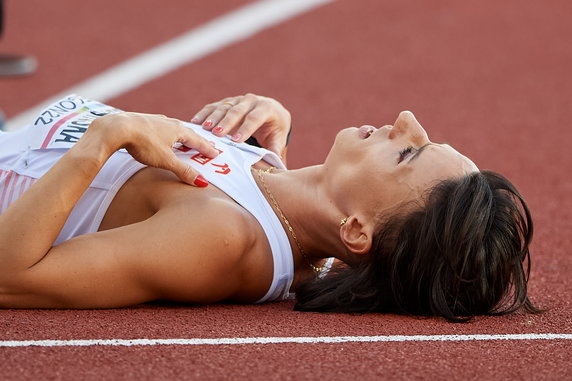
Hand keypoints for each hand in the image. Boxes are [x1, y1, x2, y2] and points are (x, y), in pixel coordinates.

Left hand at [90, 112, 219, 186]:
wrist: (116, 128)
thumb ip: (184, 171)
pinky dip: (167, 132)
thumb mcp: (166, 160)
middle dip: (197, 140)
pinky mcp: (143, 121)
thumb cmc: (143, 143)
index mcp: (178, 130)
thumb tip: (202, 182)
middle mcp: (169, 122)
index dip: (207, 148)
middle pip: (188, 132)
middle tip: (205, 145)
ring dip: (182, 135)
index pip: (198, 140)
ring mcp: (155, 120)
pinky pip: (161, 127)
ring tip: (186, 139)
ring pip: (173, 128)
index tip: (216, 153)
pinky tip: (162, 133)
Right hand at [190, 93, 290, 161]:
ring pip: (224, 107)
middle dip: (226, 123)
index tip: (236, 141)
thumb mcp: (278, 138)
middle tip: (217, 134)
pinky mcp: (227, 102)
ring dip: (213, 118)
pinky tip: (195, 122)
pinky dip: (204, 114)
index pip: (255, 118)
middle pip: (237, 111)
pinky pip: (214, 106)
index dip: (245, 129)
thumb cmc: (274, 129)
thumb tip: (276, 162)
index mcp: (266, 108)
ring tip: (204, 129)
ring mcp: (237, 100)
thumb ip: (276, 149)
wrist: (271, 112)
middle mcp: (251, 100)